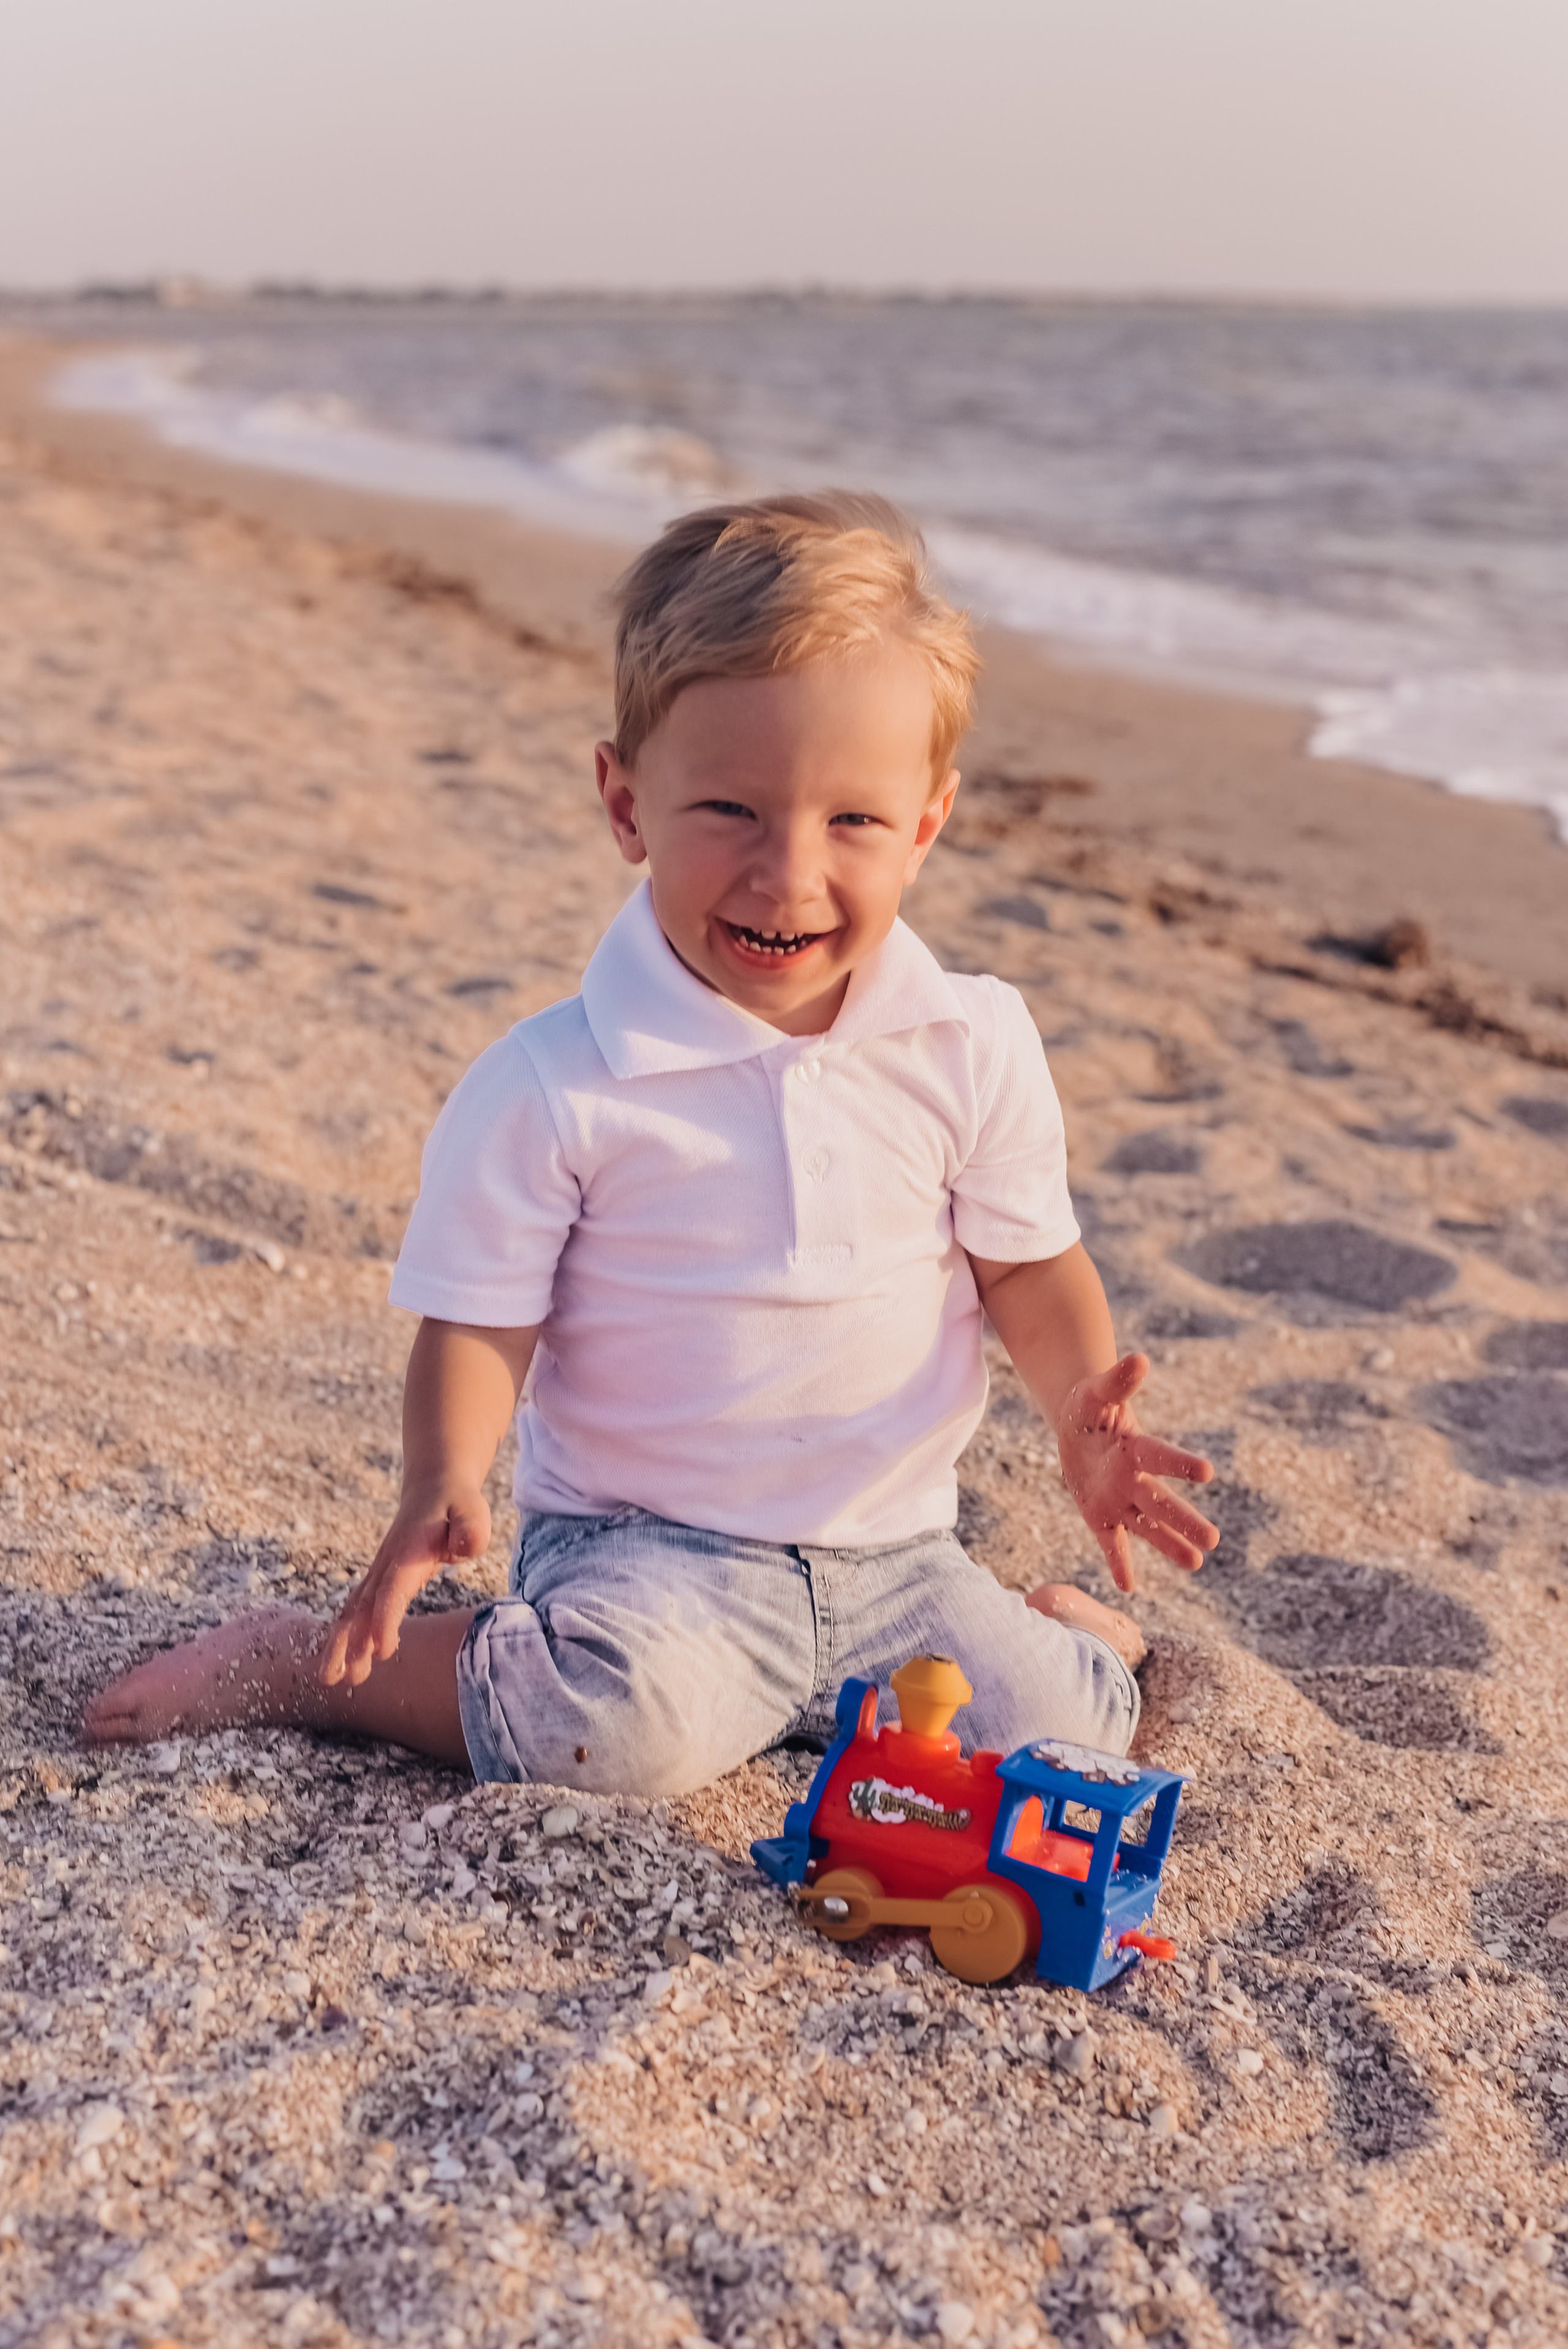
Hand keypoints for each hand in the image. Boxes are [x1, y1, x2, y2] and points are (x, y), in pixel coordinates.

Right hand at [321, 1482, 491, 1686]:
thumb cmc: (457, 1504)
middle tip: (337, 1677)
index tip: (381, 1649)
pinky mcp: (379, 1580)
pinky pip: (357, 1609)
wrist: (434, 1486)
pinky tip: (344, 1661)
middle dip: (348, 1641)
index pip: (393, 1589)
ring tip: (332, 1679)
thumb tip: (464, 1545)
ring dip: (341, 1643)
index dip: (385, 1618)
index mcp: (409, 1552)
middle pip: (362, 1606)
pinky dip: (347, 1634)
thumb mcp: (472, 1512)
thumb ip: (470, 1530)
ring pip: (354, 1610)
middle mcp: (386, 1564)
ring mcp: (379, 1572)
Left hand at [1055, 1353, 1216, 1593]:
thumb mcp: (1096, 1391)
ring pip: (1146, 1526)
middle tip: (1213, 1540)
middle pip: (1161, 1502)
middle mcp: (1134, 1478)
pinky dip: (1119, 1563)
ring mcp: (1120, 1500)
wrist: (1077, 1426)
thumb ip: (1118, 1380)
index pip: (1160, 1456)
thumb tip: (1140, 1359)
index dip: (1179, 1464)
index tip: (1207, 1471)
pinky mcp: (1101, 1516)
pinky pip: (1111, 1543)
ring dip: (1168, 1545)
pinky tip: (1128, 1587)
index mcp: (1135, 1447)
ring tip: (1196, 1564)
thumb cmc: (1090, 1405)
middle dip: (1184, 1520)